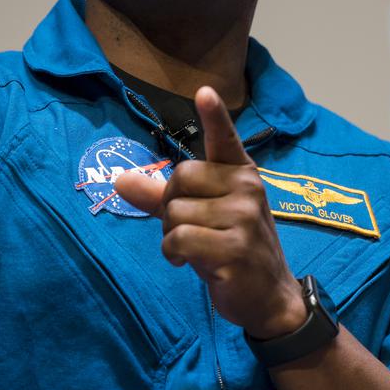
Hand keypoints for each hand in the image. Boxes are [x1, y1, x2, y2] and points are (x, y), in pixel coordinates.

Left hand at [115, 87, 305, 338]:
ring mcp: (243, 216)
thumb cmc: (231, 249)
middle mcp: (246, 188)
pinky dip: (174, 253)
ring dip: (172, 236)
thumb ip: (161, 195)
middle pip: (179, 178)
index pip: (224, 139)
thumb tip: (120, 179)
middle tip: (191, 229)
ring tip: (197, 249)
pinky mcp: (234, 247)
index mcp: (240, 175)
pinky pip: (179, 238)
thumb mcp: (200, 217)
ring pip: (175, 212)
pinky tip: (191, 262)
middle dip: (171, 207)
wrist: (269, 297)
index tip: (204, 92)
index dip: (214, 116)